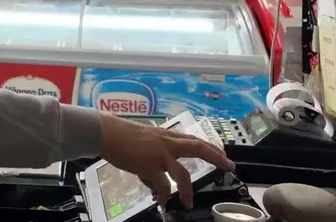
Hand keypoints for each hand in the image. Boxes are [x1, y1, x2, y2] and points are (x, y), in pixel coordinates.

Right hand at [98, 114, 231, 208]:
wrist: (106, 132)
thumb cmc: (120, 134)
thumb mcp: (144, 137)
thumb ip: (155, 149)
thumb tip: (156, 169)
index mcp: (166, 135)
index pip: (194, 140)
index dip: (210, 147)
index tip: (223, 153)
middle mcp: (167, 143)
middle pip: (198, 148)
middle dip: (216, 157)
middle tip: (229, 167)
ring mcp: (159, 154)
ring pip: (182, 174)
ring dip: (187, 190)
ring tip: (187, 202)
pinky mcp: (149, 166)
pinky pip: (162, 185)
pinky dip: (163, 196)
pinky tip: (161, 203)